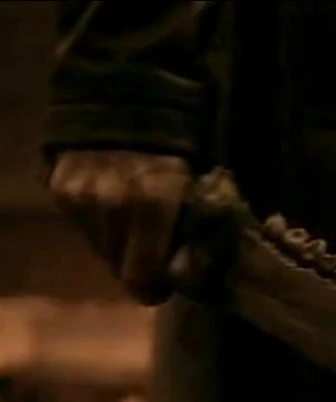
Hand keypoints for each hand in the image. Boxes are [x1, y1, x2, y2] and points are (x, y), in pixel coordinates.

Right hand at [49, 150, 190, 304]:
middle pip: (120, 268)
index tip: (163, 289)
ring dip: (120, 250)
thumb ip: (191, 227)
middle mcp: (112, 202)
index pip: (142, 273)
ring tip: (137, 234)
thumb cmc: (176, 149)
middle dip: (139, 272)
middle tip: (155, 264)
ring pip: (101, 251)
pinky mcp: (61, 191)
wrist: (128, 102)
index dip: (154, 289)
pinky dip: (102, 229)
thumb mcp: (196, 184)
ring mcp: (82, 197)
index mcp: (153, 200)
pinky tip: (117, 213)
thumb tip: (190, 269)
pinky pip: (85, 230)